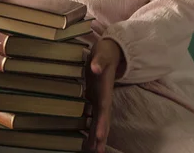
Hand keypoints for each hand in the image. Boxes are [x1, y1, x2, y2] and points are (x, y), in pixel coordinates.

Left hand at [84, 38, 124, 152]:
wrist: (110, 51)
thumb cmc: (106, 52)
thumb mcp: (103, 54)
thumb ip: (99, 61)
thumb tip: (95, 67)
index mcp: (105, 89)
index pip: (104, 109)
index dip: (103, 122)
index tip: (100, 136)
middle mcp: (103, 97)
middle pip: (103, 119)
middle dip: (100, 135)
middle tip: (98, 151)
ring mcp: (98, 98)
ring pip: (97, 119)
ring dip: (95, 133)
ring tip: (91, 150)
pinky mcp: (93, 96)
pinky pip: (91, 114)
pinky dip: (88, 125)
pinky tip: (84, 135)